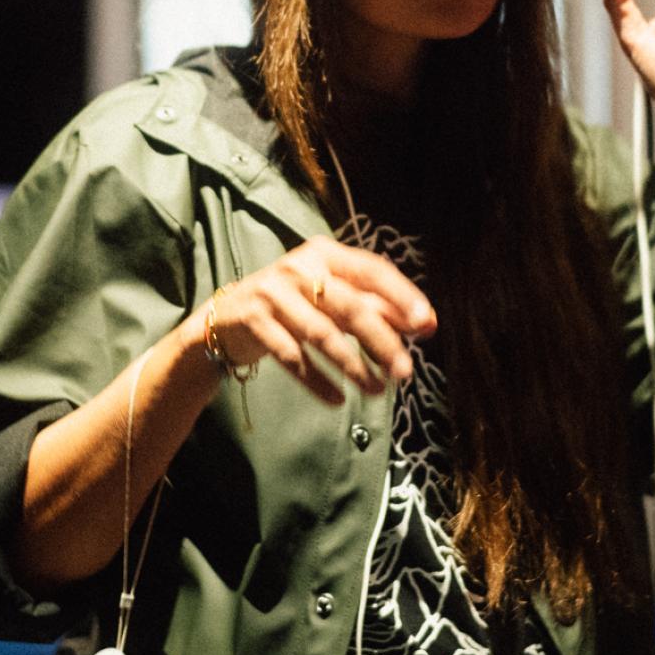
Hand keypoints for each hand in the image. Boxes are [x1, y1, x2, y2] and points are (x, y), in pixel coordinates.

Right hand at [206, 237, 433, 405]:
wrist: (226, 316)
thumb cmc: (294, 304)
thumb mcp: (332, 299)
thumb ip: (377, 308)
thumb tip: (428, 324)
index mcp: (325, 254)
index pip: (371, 270)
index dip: (401, 296)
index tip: (425, 323)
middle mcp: (299, 268)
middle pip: (350, 306)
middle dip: (382, 341)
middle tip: (406, 371)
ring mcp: (274, 293)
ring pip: (323, 333)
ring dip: (354, 366)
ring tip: (378, 391)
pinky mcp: (254, 320)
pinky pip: (292, 357)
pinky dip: (317, 381)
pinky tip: (338, 399)